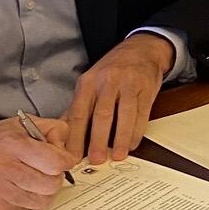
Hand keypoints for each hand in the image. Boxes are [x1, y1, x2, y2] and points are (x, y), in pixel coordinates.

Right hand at [0, 117, 73, 209]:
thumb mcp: (18, 124)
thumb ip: (50, 129)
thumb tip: (67, 150)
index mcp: (13, 144)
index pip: (56, 162)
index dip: (65, 161)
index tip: (63, 159)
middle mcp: (4, 169)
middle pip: (52, 184)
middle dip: (55, 177)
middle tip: (48, 170)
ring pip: (42, 200)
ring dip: (43, 191)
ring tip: (33, 178)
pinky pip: (26, 209)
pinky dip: (28, 200)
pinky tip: (18, 188)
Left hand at [64, 33, 174, 164]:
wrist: (141, 49)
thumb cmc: (112, 71)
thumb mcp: (89, 83)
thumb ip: (77, 108)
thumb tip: (62, 138)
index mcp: (88, 82)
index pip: (79, 113)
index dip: (75, 137)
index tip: (72, 157)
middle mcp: (108, 81)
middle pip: (102, 114)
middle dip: (98, 140)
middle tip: (96, 160)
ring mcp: (129, 83)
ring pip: (124, 114)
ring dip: (120, 138)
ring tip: (117, 155)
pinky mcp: (147, 87)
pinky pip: (142, 112)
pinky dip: (137, 130)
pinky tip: (132, 142)